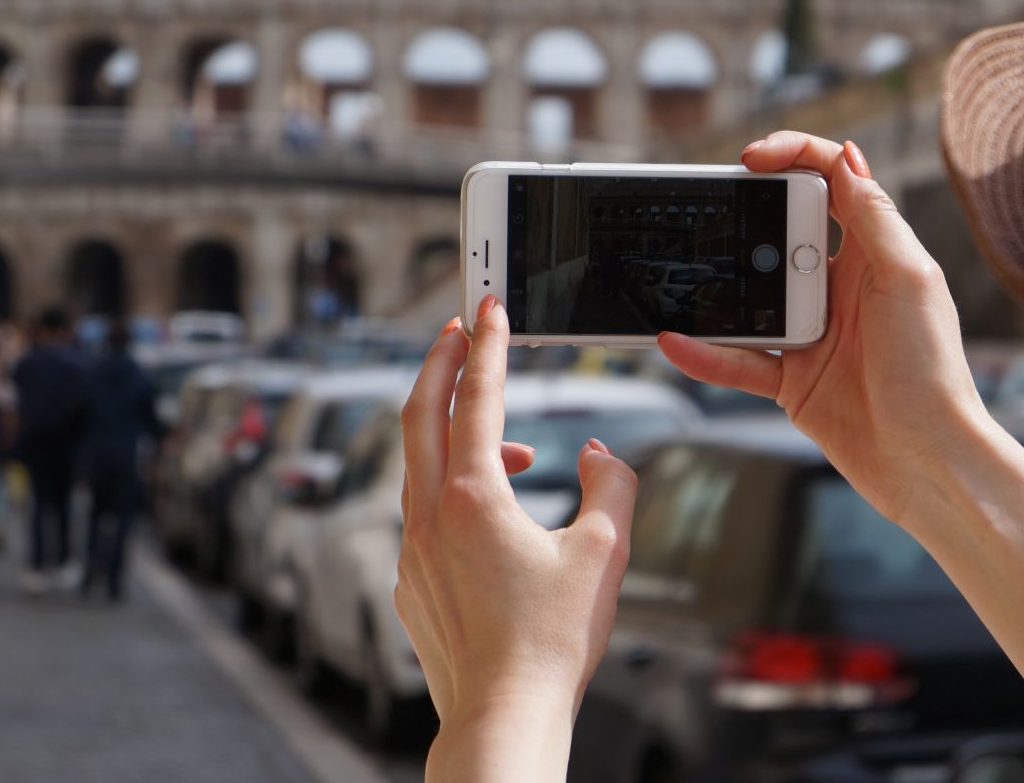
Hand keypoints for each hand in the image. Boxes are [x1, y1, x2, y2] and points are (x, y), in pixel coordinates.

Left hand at [397, 296, 638, 781]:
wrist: (504, 716)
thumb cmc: (551, 643)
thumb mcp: (605, 552)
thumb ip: (612, 485)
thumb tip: (601, 455)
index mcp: (473, 498)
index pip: (476, 398)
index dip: (486, 346)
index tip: (488, 308)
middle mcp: (430, 516)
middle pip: (421, 414)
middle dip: (439, 364)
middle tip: (457, 331)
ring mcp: (412, 551)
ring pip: (422, 466)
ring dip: (457, 435)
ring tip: (510, 445)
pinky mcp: (411, 582)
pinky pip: (424, 511)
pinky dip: (452, 488)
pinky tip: (493, 513)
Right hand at [658, 133, 988, 522]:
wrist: (929, 462)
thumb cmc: (933, 371)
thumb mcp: (909, 279)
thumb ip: (873, 218)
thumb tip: (847, 155)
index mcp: (873, 253)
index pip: (830, 183)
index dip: (793, 158)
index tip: (752, 160)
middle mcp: (839, 287)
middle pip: (777, 235)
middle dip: (742, 223)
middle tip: (709, 218)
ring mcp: (811, 334)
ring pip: (748, 299)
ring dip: (713, 290)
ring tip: (679, 277)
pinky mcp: (791, 380)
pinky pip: (737, 360)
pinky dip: (705, 354)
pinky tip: (676, 342)